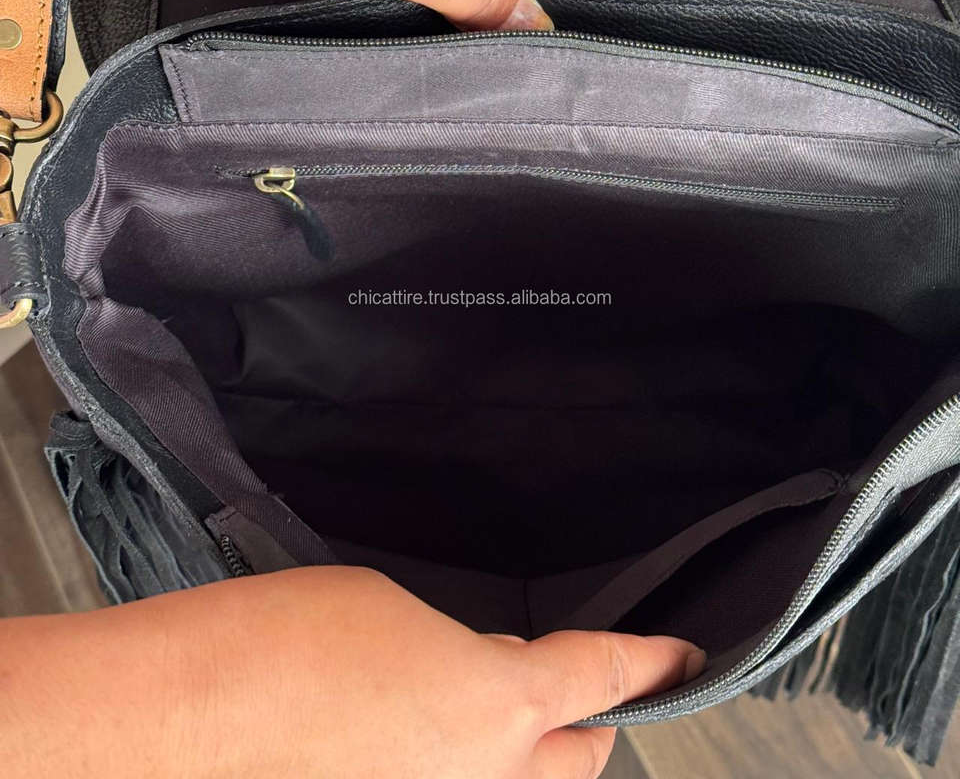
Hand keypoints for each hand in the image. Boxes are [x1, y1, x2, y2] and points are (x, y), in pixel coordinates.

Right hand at [5, 567, 703, 777]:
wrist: (191, 713)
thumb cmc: (292, 640)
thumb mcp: (397, 614)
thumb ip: (465, 654)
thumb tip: (486, 676)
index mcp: (499, 707)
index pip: (603, 677)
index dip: (652, 662)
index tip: (682, 654)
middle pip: (580, 759)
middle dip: (591, 720)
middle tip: (584, 681)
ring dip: (529, 749)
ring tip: (498, 699)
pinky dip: (468, 763)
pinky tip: (426, 728)